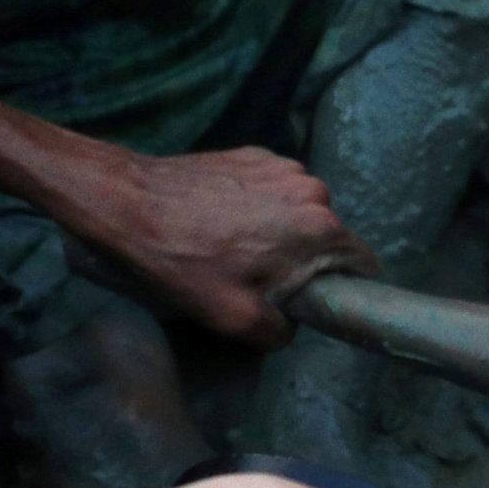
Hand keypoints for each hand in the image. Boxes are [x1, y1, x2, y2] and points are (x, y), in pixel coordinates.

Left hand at [50, 146, 376, 346]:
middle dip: (303, 261)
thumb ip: (279, 332)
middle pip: (327, 237)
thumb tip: (287, 326)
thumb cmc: (181, 261)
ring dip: (279, 232)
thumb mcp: (233, 319)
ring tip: (231, 247)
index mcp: (320, 228)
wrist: (126, 203)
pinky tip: (219, 221)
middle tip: (256, 278)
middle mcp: (311, 189)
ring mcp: (281, 166)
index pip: (362, 263)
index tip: (315, 301)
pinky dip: (256, 207)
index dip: (345, 288)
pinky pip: (271, 191)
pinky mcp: (252, 155)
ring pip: (298, 213)